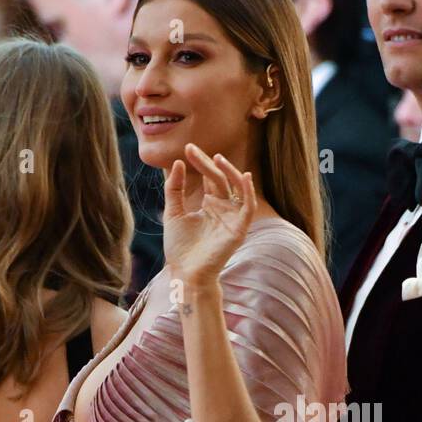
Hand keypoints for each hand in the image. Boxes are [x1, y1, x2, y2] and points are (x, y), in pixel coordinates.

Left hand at [164, 144, 255, 289]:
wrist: (185, 272)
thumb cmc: (180, 248)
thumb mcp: (173, 213)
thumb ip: (174, 189)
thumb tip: (178, 163)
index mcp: (210, 205)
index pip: (209, 178)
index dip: (200, 163)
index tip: (187, 149)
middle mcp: (223, 209)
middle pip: (220, 180)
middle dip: (208, 164)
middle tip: (193, 150)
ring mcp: (232, 218)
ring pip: (237, 189)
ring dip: (230, 172)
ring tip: (217, 158)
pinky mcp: (239, 229)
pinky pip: (248, 207)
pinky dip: (248, 192)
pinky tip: (244, 176)